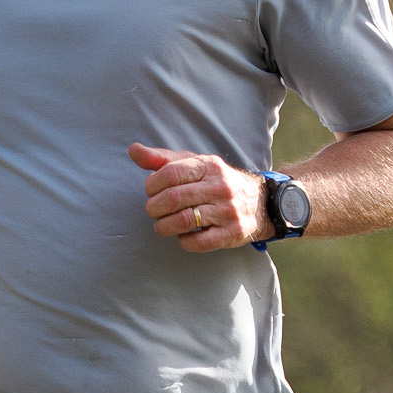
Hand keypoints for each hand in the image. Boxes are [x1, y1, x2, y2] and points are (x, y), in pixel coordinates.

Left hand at [129, 143, 270, 251]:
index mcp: (209, 166)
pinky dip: (184, 241)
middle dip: (154, 207)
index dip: (152, 184)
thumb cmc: (216, 182)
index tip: (150, 191)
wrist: (259, 201)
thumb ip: (162, 159)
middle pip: (173, 198)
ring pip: (183, 221)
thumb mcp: (194, 164)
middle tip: (153, 210)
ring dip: (164, 226)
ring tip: (161, 225)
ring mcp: (227, 211)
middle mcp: (220, 187)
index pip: (170, 173)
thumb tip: (133, 150)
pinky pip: (199, 242)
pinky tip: (183, 235)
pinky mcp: (232, 233)